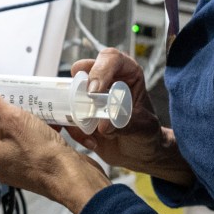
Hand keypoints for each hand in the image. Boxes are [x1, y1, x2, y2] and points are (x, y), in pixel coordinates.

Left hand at [0, 80, 109, 213]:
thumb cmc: (41, 154)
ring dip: (21, 121)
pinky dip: (36, 130)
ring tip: (29, 107)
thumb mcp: (10, 119)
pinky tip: (47, 120)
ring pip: (14, 138)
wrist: (73, 177)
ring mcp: (19, 167)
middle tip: (10, 99)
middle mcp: (0, 165)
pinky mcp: (37, 166)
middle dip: (1, 114)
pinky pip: (31, 144)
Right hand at [66, 48, 195, 186]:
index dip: (100, 69)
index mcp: (127, 73)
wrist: (139, 154)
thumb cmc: (147, 134)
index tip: (94, 91)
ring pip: (70, 93)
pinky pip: (66, 116)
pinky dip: (73, 130)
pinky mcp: (78, 112)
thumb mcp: (144, 129)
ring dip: (75, 113)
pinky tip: (91, 142)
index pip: (112, 59)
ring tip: (92, 134)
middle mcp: (106, 79)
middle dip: (79, 86)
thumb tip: (103, 124)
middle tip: (81, 105)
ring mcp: (89, 95)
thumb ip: (127, 124)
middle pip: (84, 69)